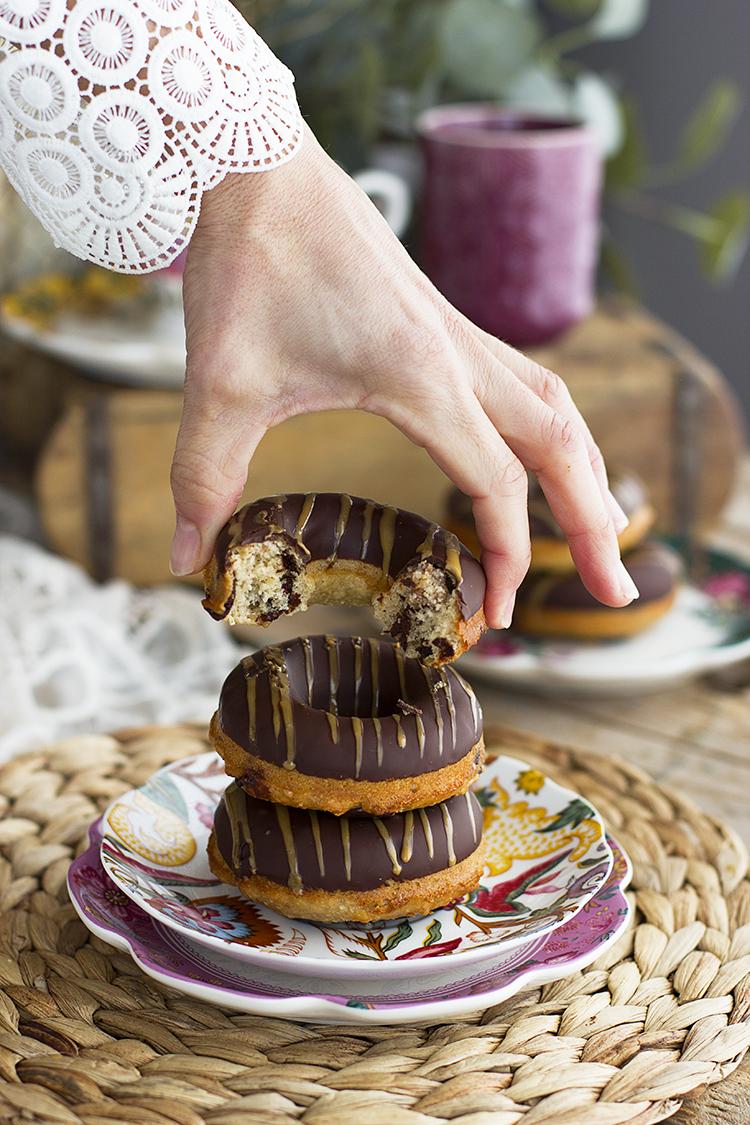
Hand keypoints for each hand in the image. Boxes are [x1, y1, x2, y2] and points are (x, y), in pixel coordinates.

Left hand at [171, 124, 637, 627]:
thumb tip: (191, 562)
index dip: (505, 555)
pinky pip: (525, 380)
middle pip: (563, 444)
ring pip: (557, 407)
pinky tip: (536, 456)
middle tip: (616, 589)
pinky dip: (550, 430)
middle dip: (592, 523)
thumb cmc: (248, 266)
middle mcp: (459, 353)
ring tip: (598, 531)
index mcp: (422, 376)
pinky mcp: (443, 321)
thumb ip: (204, 477)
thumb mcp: (219, 385)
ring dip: (585, 471)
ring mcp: (458, 333)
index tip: (489, 613)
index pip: (496, 482)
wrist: (258, 167)